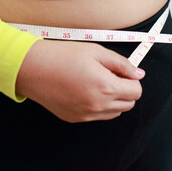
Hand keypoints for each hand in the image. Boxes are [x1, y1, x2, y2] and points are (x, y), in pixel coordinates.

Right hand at [15, 40, 144, 122]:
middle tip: (111, 76)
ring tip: (98, 83)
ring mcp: (86, 115)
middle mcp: (98, 105)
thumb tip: (138, 73)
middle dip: (126, 90)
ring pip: (115, 112)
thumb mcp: (97, 52)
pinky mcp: (76, 118)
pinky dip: (100, 105)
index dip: (133, 80)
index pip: (137, 92)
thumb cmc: (63, 56)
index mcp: (106, 87)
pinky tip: (86, 91)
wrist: (33, 68)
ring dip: (114, 99)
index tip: (125, 73)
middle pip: (129, 104)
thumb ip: (122, 64)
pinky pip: (98, 116)